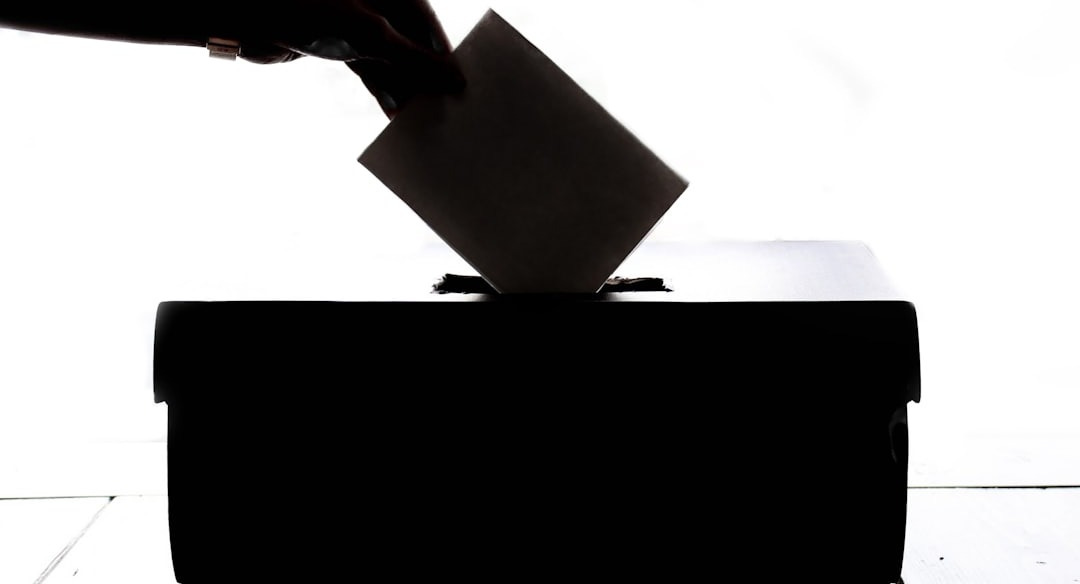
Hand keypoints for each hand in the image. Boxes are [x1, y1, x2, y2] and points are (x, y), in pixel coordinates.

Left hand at [238, 0, 463, 116]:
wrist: (246, 17)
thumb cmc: (307, 11)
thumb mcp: (369, 37)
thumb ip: (413, 59)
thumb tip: (453, 78)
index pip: (425, 21)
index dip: (441, 53)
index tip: (457, 84)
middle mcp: (372, 2)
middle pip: (409, 41)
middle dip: (423, 74)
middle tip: (441, 106)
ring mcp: (353, 23)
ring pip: (389, 58)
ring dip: (403, 87)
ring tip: (419, 116)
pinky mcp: (335, 43)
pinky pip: (368, 67)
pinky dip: (381, 88)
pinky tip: (394, 111)